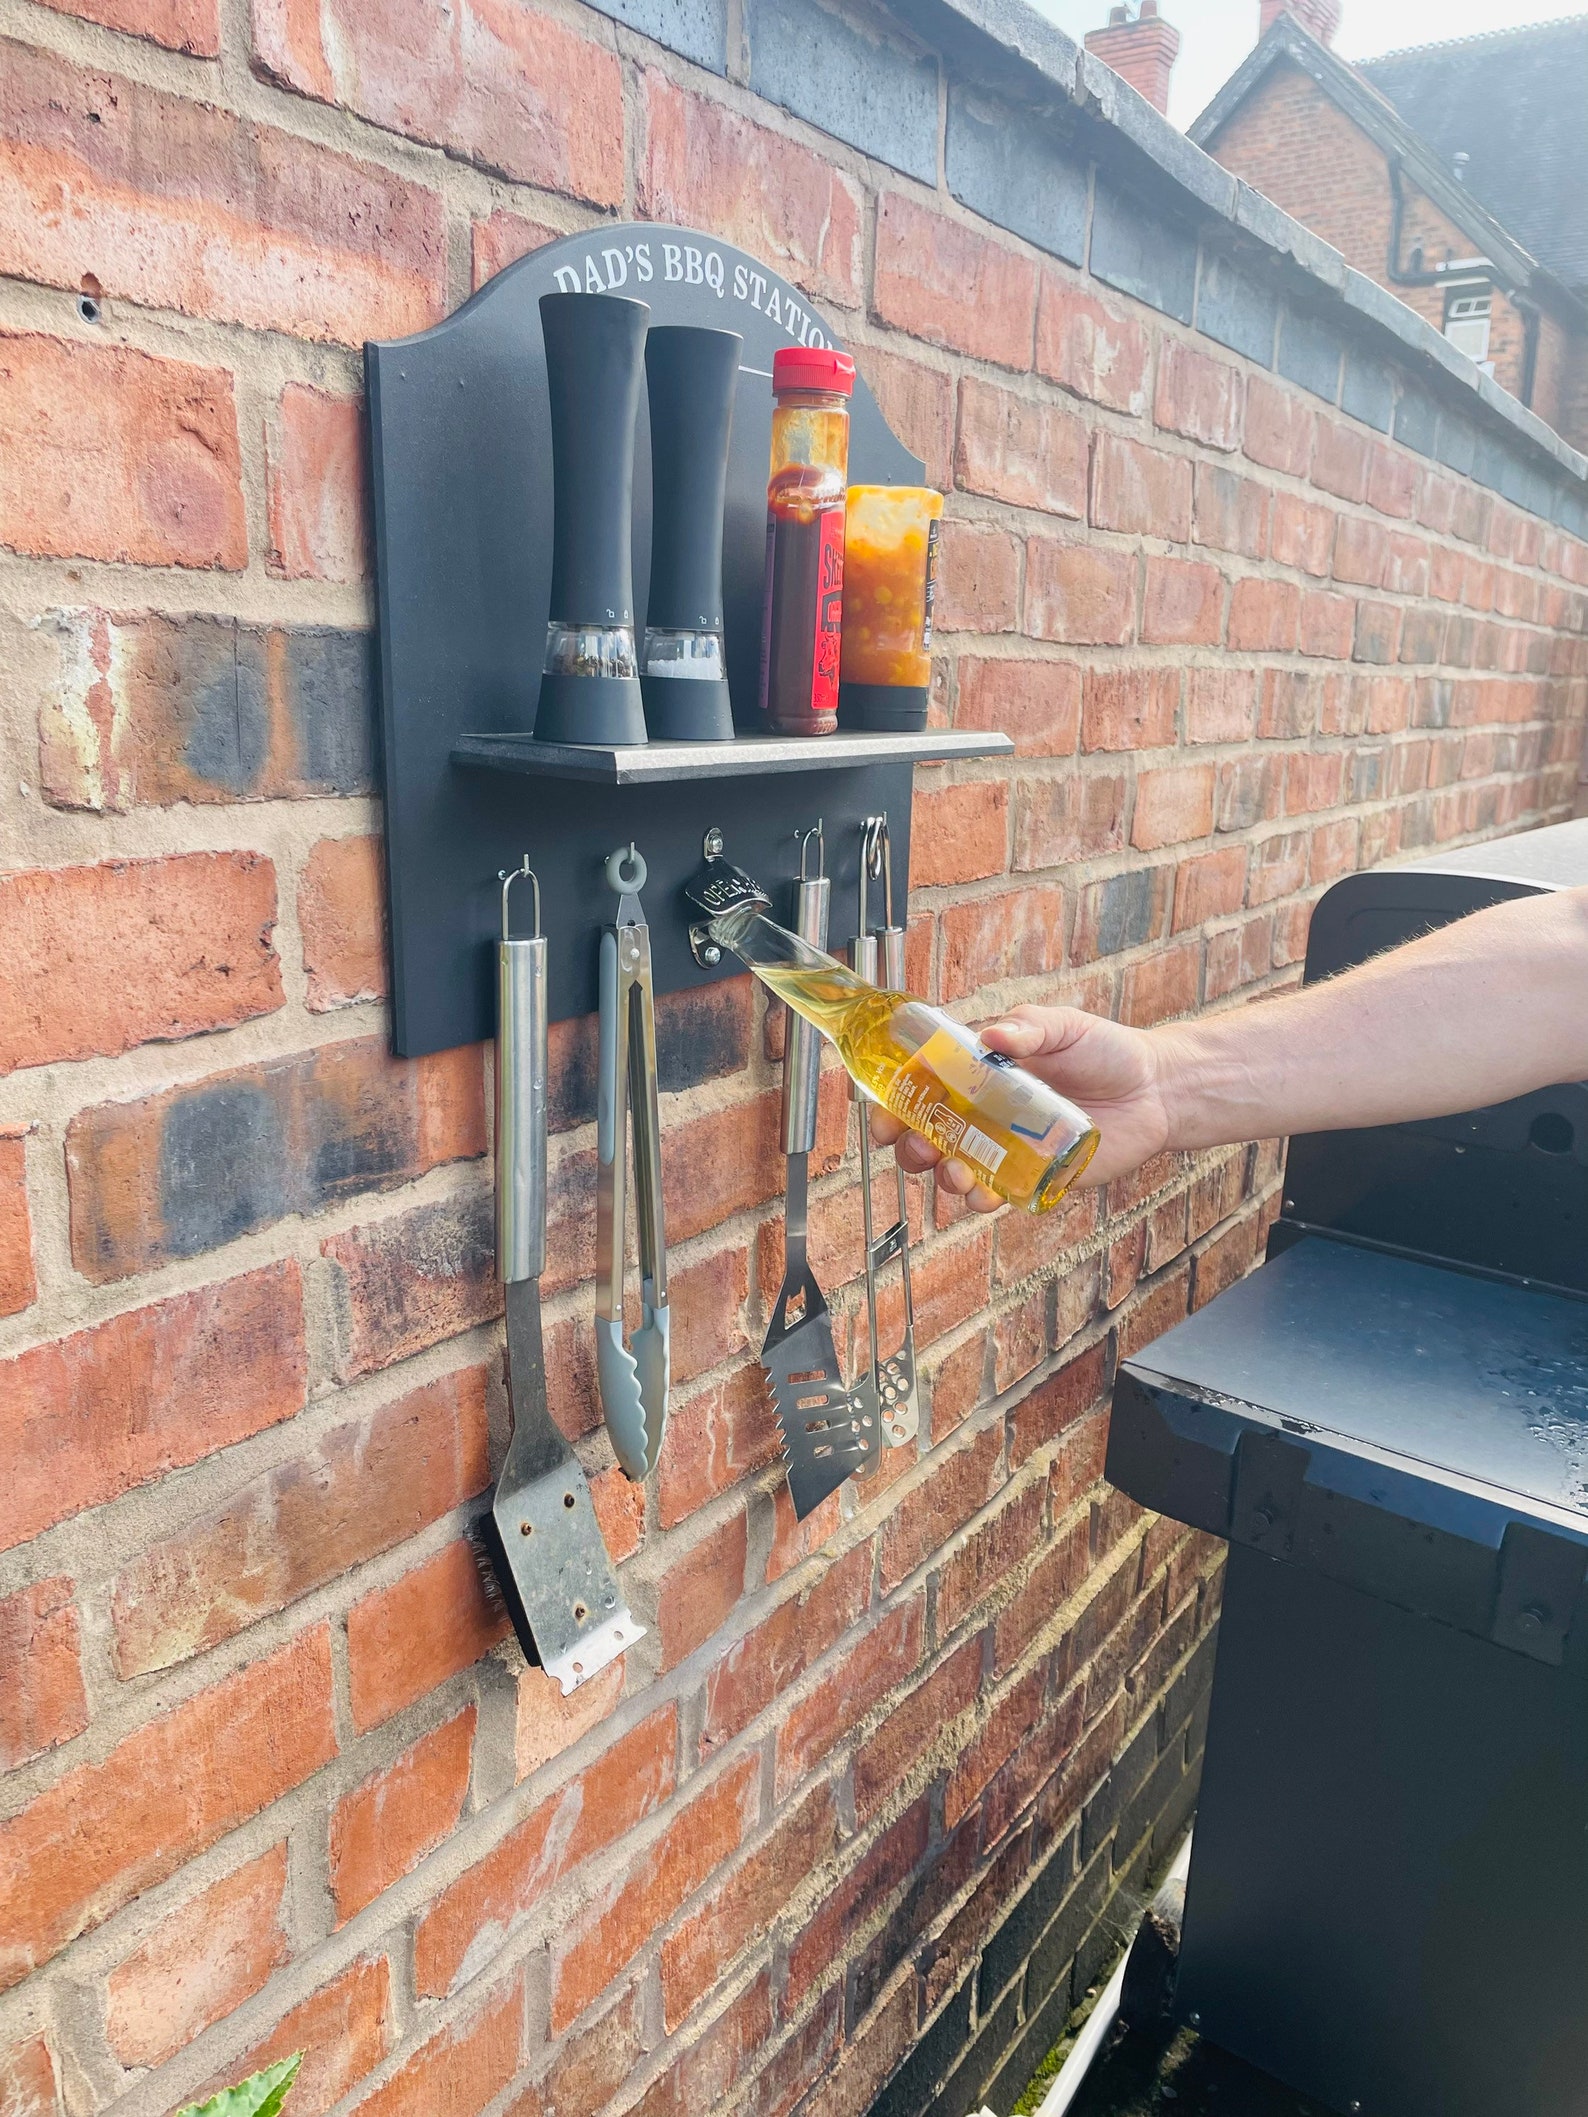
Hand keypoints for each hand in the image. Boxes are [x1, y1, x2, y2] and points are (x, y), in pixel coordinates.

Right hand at [870, 1004, 1176, 1211]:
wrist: (1157, 1090)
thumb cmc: (1106, 1050)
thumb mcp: (1065, 1025)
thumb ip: (1030, 1027)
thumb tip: (996, 1034)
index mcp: (981, 1070)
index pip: (923, 1082)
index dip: (893, 1096)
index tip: (877, 1107)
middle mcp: (985, 1109)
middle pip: (926, 1131)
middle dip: (908, 1144)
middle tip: (914, 1147)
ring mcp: (1005, 1145)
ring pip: (952, 1167)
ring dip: (940, 1175)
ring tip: (953, 1173)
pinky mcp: (1032, 1174)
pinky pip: (994, 1192)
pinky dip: (979, 1198)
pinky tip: (981, 1194)